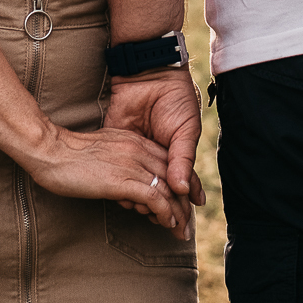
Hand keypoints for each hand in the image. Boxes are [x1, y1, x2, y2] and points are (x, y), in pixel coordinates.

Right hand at [24, 123, 185, 231]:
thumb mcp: (104, 153)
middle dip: (185, 201)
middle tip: (188, 223)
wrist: (51, 151)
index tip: (187, 201)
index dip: (183, 183)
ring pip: (169, 189)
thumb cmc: (69, 156)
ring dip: (179, 212)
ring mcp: (132, 163)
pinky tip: (167, 224)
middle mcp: (139, 149)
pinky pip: (155, 198)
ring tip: (181, 230)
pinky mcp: (122, 180)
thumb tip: (129, 187)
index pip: (170, 162)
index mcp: (135, 141)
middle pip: (175, 177)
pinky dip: (165, 213)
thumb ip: (121, 163)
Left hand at [104, 66, 204, 239]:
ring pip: (138, 189)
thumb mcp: (185, 130)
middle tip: (165, 225)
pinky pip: (120, 174)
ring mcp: (135, 155)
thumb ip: (183, 159)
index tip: (181, 228)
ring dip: (143, 203)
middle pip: (159, 194)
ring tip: (147, 213)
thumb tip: (182, 189)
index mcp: (175, 156)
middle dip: (163, 213)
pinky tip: (127, 199)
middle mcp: (155, 159)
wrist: (149, 74)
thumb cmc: (175, 100)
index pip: (179, 189)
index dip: (181, 208)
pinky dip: (124, 188)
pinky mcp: (117, 147)